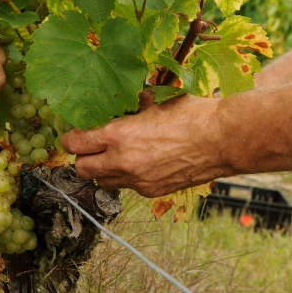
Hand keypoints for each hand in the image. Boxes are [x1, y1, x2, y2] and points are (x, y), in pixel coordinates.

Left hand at [62, 95, 227, 196]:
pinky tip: (139, 165)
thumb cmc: (191, 115)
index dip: (69, 140)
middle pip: (81, 169)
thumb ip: (131, 104)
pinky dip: (125, 177)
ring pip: (101, 182)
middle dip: (82, 158)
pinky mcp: (150, 191)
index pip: (76, 144)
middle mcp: (122, 161)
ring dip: (102, 171)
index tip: (71, 137)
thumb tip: (121, 101)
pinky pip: (126, 187)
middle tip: (90, 149)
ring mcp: (136, 180)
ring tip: (113, 158)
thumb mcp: (155, 101)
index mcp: (118, 135)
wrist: (222, 140)